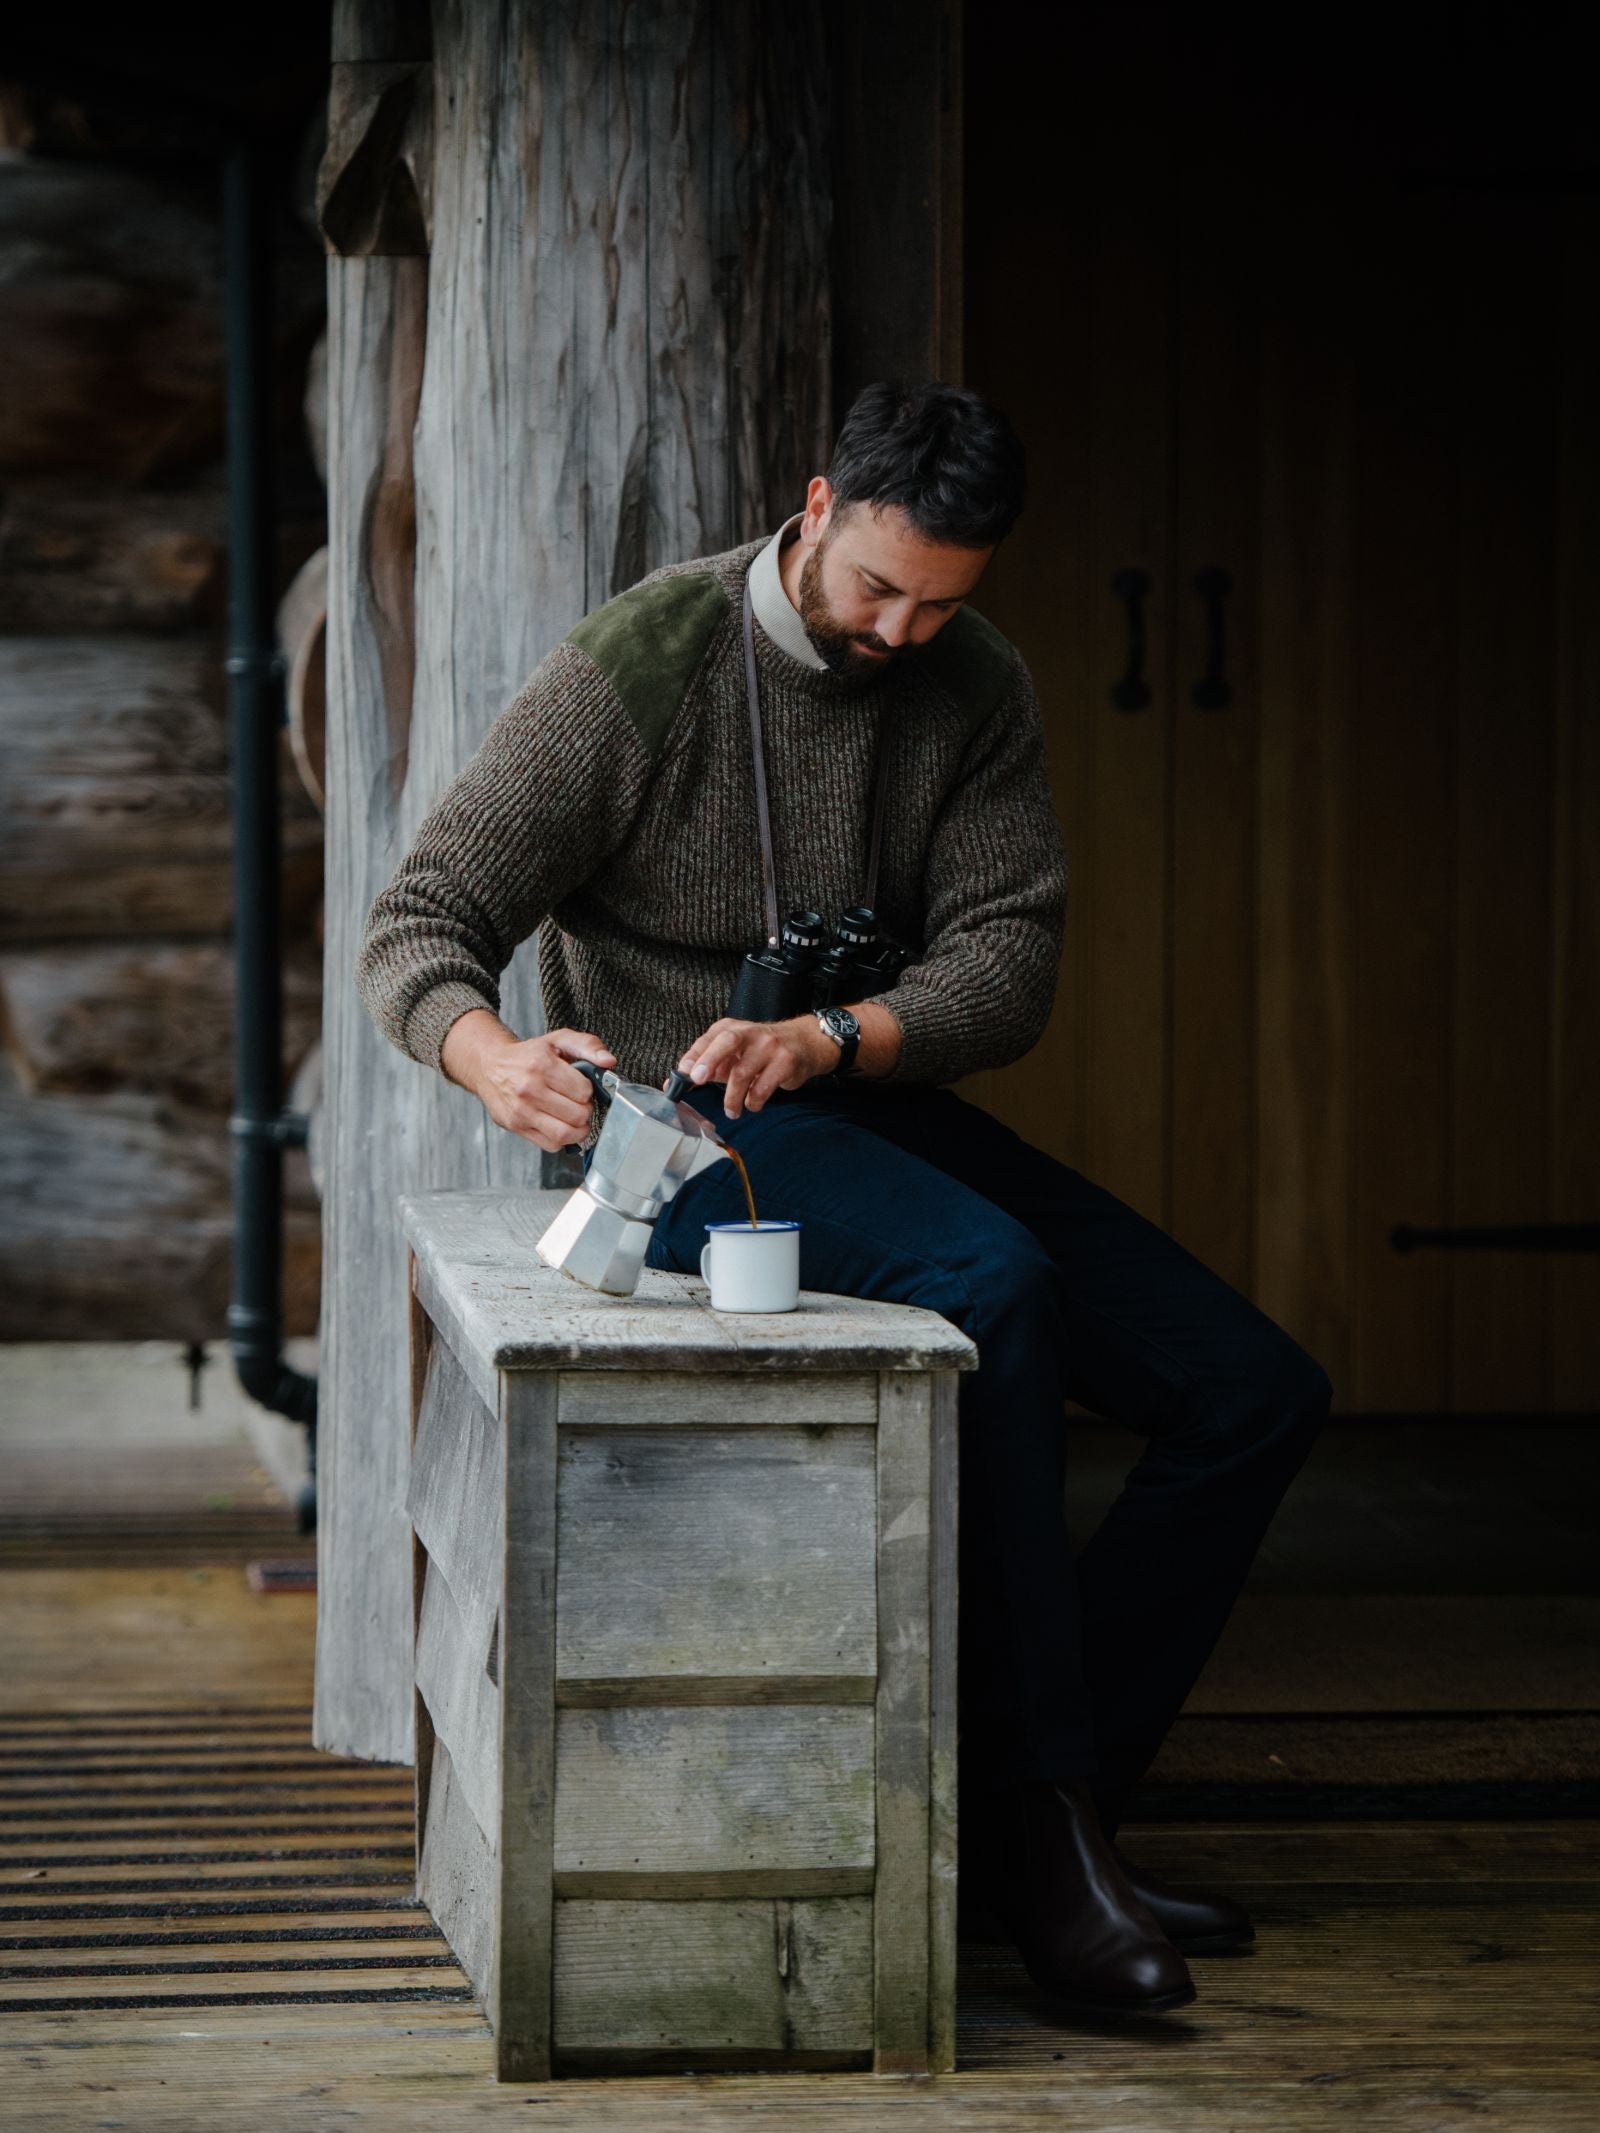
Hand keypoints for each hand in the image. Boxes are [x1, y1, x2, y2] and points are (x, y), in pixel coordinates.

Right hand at [441, 1011, 615, 1150]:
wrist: (490, 1065)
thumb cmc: (529, 1055)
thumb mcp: (558, 1040)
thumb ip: (588, 1046)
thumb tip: (610, 1061)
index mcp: (542, 1065)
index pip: (584, 1091)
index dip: (588, 1091)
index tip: (581, 1087)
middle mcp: (529, 1089)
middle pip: (578, 1115)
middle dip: (585, 1111)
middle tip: (579, 1103)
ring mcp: (521, 1111)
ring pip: (565, 1134)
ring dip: (578, 1129)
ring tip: (574, 1118)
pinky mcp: (516, 1126)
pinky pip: (550, 1145)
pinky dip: (561, 1139)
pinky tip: (558, 1124)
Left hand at [674, 1015, 835, 1119]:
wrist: (805, 1043)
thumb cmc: (761, 1050)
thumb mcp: (734, 1052)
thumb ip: (709, 1065)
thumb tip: (678, 1082)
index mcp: (731, 1028)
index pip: (708, 1039)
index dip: (694, 1056)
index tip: (683, 1073)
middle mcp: (749, 1033)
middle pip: (727, 1042)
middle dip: (709, 1060)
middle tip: (698, 1079)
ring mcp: (769, 1046)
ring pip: (743, 1073)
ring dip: (733, 1098)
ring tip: (731, 1111)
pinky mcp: (785, 1062)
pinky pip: (763, 1087)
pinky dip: (754, 1101)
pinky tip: (753, 1103)